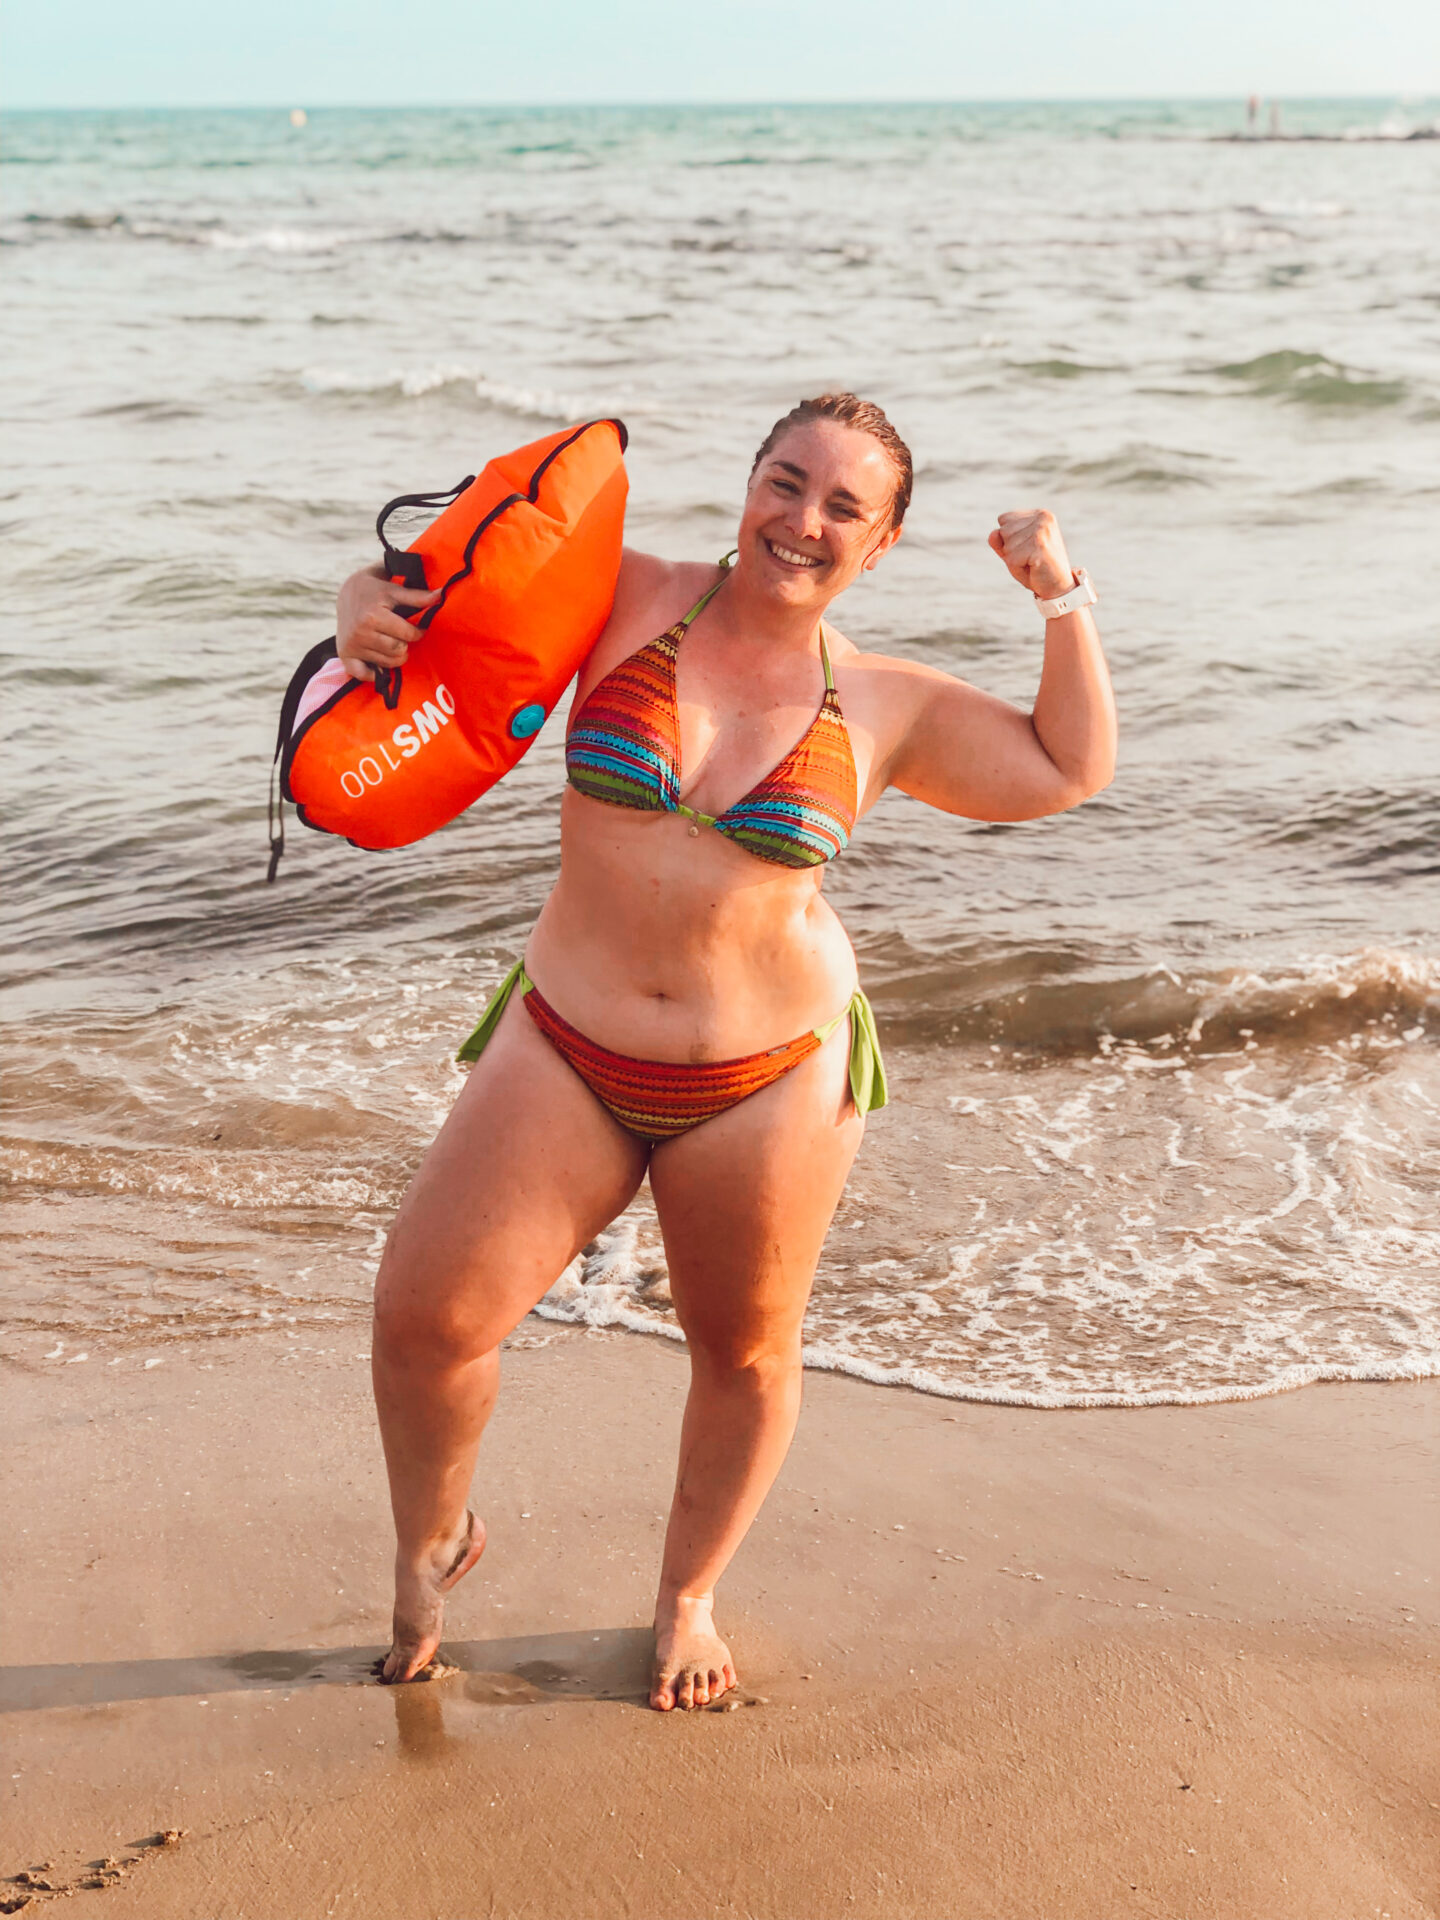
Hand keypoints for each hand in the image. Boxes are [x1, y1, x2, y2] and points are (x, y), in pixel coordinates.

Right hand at [335, 563, 440, 682]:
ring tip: (392, 643)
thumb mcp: (394, 589)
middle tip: (401, 636)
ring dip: (395, 656)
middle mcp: (360, 633)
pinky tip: (378, 662)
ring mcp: (352, 646)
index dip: (417, 632)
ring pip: (387, 663)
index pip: (408, 634)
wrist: (345, 592)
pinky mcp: (345, 655)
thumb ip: (418, 596)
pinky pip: (364, 675)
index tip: (416, 628)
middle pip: (398, 650)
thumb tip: (442, 595)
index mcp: (373, 616)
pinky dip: (374, 673)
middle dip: (405, 644)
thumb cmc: (374, 589)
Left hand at [987, 510, 1074, 600]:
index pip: (1004, 519)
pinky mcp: (1039, 545)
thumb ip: (1000, 541)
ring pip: (1007, 545)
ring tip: (1032, 563)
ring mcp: (1042, 529)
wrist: (1059, 587)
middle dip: (1011, 550)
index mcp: (1039, 514)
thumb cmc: (1036, 568)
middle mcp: (1042, 517)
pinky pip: (1011, 559)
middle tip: (1030, 558)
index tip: (1027, 549)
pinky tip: (1034, 569)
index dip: (1008, 539)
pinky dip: (1018, 569)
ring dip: (1014, 561)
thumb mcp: (1014, 552)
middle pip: (1003, 531)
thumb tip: (993, 533)